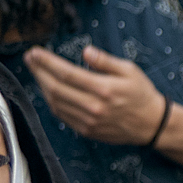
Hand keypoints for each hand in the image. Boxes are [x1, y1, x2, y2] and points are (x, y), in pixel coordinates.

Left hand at [24, 45, 166, 145]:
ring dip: (42, 86)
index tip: (35, 52)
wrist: (152, 125)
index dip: (47, 62)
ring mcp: (88, 121)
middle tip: (30, 59)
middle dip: (38, 71)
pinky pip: (62, 115)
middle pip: (55, 88)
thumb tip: (86, 51)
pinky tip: (48, 89)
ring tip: (37, 72)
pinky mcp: (87, 131)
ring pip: (55, 102)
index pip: (66, 73)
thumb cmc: (141, 94)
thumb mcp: (129, 70)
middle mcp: (93, 107)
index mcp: (103, 89)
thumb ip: (105, 61)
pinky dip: (51, 101)